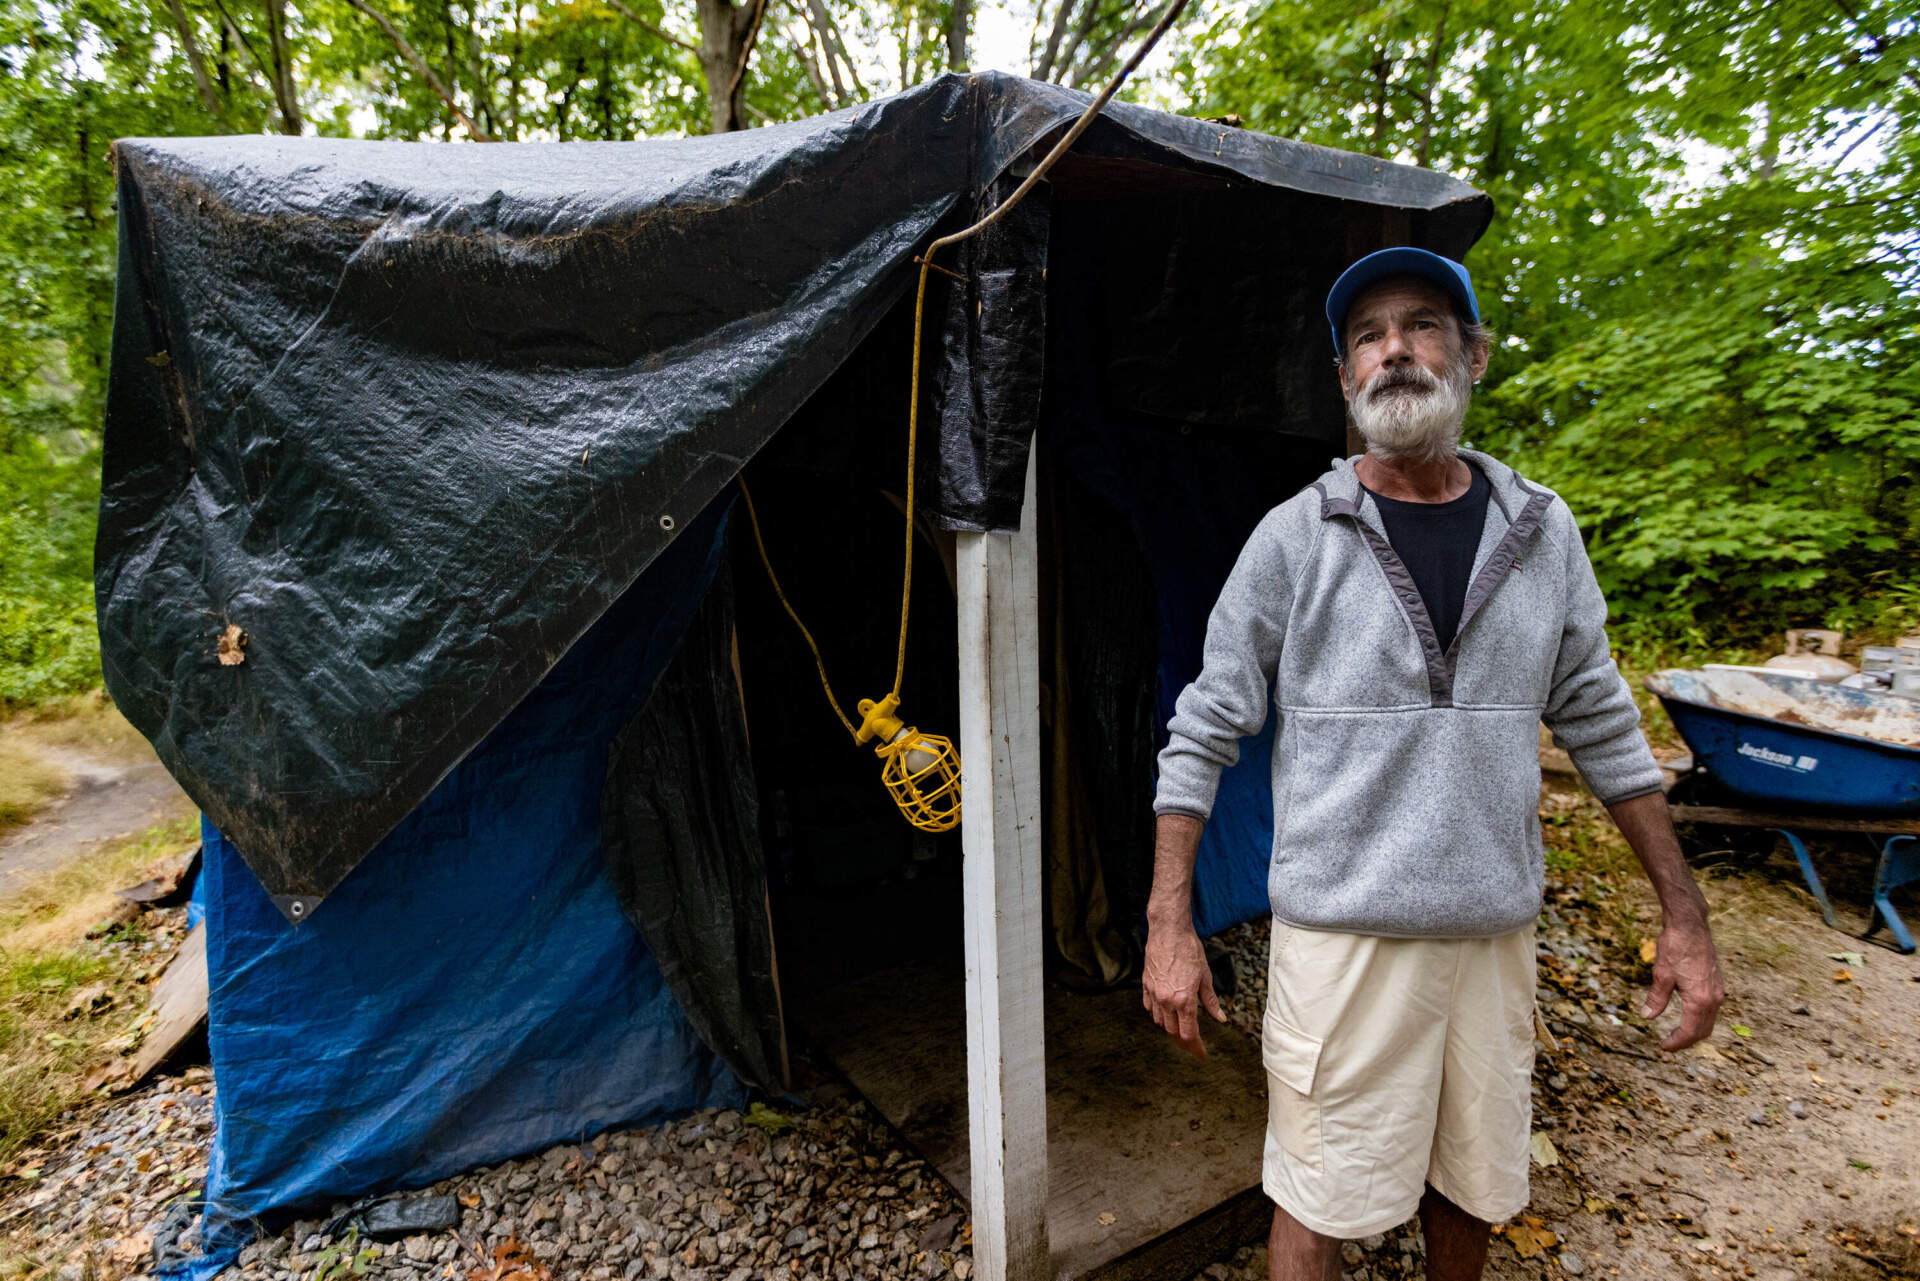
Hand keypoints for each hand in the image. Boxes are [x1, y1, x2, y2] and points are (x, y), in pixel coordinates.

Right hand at [1142, 920, 1226, 1059]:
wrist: (1168, 931)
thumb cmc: (1189, 950)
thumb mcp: (1205, 976)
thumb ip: (1210, 1001)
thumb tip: (1220, 1018)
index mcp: (1184, 1000)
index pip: (1189, 1034)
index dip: (1196, 1047)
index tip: (1202, 1054)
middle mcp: (1167, 1000)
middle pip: (1173, 1032)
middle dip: (1184, 1041)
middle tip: (1194, 1045)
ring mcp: (1154, 993)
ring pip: (1159, 1021)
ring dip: (1170, 1028)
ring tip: (1181, 1028)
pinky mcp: (1145, 985)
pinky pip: (1149, 1008)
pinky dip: (1157, 1014)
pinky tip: (1165, 1013)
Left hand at [1642, 915, 1724, 1051]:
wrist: (1691, 925)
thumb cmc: (1676, 947)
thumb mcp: (1661, 974)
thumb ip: (1656, 998)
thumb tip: (1647, 1017)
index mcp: (1700, 1000)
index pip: (1690, 1032)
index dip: (1676, 1042)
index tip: (1663, 1047)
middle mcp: (1714, 998)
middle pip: (1702, 1031)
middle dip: (1686, 1040)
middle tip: (1668, 1044)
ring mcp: (1718, 991)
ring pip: (1708, 1021)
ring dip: (1694, 1031)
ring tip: (1676, 1034)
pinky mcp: (1717, 983)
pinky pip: (1711, 1010)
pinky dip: (1699, 1019)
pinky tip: (1687, 1016)